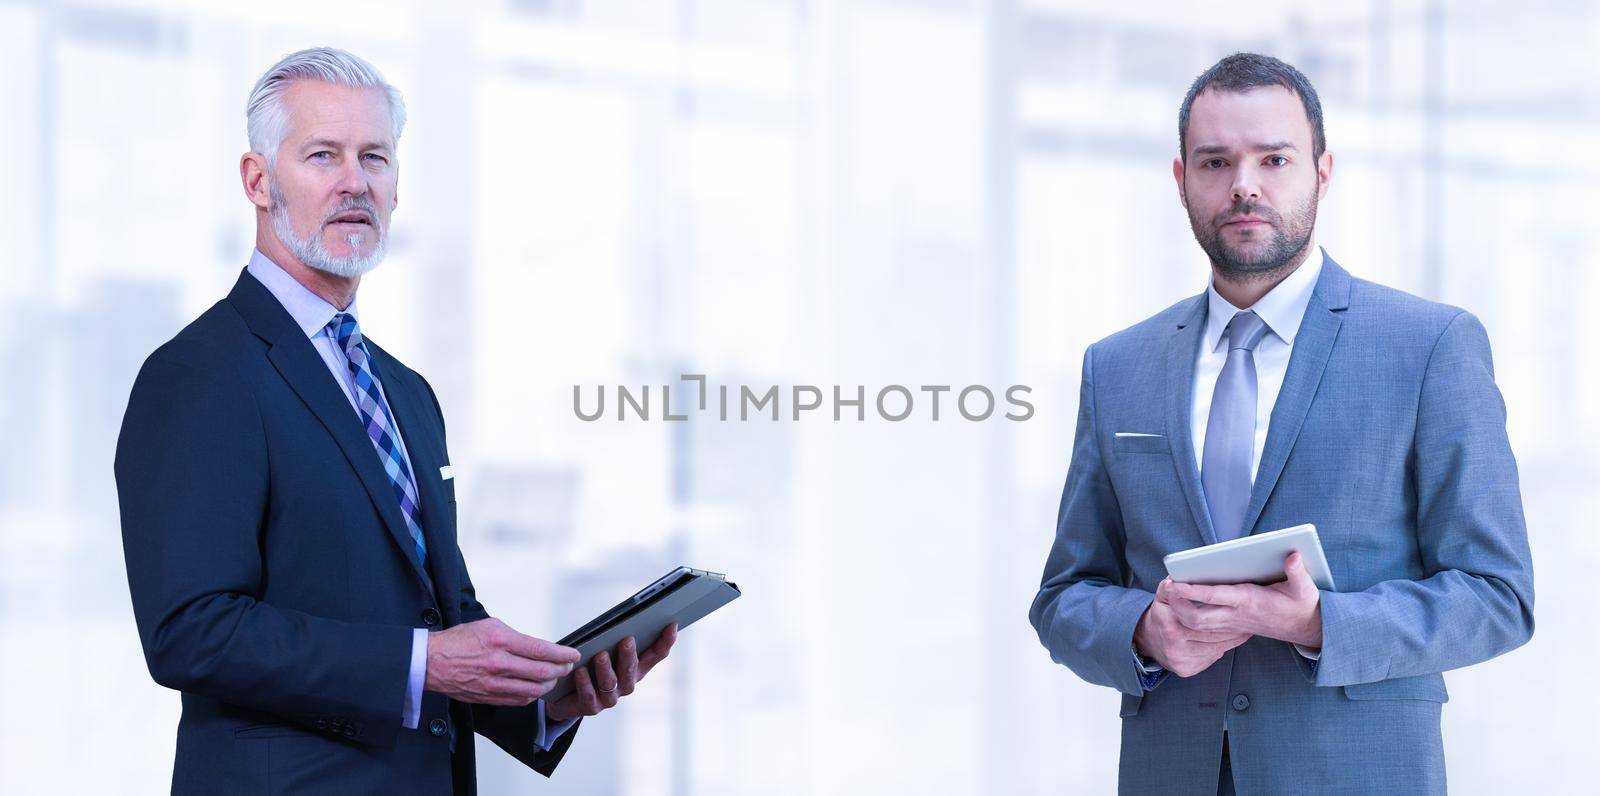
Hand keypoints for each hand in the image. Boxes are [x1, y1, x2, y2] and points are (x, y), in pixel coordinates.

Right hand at [424, 617, 580, 705]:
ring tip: (554, 677)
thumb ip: (516, 636)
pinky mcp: (490, 697)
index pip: (541, 650)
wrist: (432, 662)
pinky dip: (533, 694)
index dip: (562, 654)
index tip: (573, 654)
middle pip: (542, 672)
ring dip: (549, 684)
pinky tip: (537, 688)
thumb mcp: (490, 625)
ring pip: (534, 689)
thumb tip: (537, 647)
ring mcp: (494, 683)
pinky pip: (520, 699)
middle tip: (568, 666)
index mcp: (500, 641)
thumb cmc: (459, 641)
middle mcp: (499, 663)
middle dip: (561, 669)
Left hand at [546, 624, 676, 722]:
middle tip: (627, 640)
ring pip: (611, 683)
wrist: (567, 696)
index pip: (656, 655)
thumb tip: (623, 617)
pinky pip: (589, 696)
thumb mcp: (605, 649)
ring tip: (600, 655)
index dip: (665, 642)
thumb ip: (615, 637)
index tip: (671, 625)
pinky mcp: (591, 707)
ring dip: (606, 669)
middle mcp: (626, 683)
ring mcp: (610, 697)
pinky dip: (585, 683)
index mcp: (636, 668)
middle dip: (630, 655)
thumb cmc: (591, 665)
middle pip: (632, 670)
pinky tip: (580, 671)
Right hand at [1135, 580, 1251, 676]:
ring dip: (1231, 640)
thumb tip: (1173, 582)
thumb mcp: (1163, 598)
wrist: (1150, 639)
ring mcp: (1179, 660)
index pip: (1202, 620)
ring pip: (1215, 649)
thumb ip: (1168, 587)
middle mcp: (1173, 646)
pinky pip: (1210, 658)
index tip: (1235, 608)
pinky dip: (1222, 649)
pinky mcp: (1185, 670)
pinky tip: (1230, 641)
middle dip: (1231, 629)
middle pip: (1212, 636)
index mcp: (1169, 626)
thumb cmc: (1163, 614)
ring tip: (1243, 630)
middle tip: (1246, 620)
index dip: (1221, 614)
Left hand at [1163, 550, 1322, 648]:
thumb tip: (1292, 554)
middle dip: (1178, 605)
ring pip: (1197, 626)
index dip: (1191, 591)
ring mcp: (1232, 624)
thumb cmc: (1302, 604)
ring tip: (1169, 593)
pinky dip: (1189, 619)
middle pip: (1197, 618)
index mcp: (1249, 601)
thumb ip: (1297, 571)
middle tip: (1165, 589)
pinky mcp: (1231, 628)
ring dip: (1180, 612)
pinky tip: (1180, 605)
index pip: (1214, 597)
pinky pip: (1204, 628)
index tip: (1174, 583)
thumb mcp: (1304, 587)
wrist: (1305, 628)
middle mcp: (1236, 615)